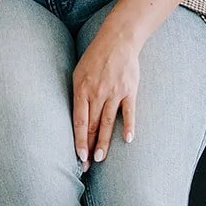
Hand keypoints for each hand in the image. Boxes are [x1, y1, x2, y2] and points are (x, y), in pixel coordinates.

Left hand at [72, 26, 141, 170]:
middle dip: (89, 147)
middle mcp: (97, 93)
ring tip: (101, 159)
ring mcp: (114, 92)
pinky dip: (128, 126)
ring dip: (104, 143)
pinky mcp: (129, 90)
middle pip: (93, 126)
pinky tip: (127, 141)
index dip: (79, 140)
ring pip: (108, 123)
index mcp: (82, 89)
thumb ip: (78, 95)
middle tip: (87, 165)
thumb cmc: (95, 58)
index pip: (79, 121)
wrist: (117, 40)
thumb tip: (76, 118)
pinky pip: (129, 112)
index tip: (78, 157)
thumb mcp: (78, 73)